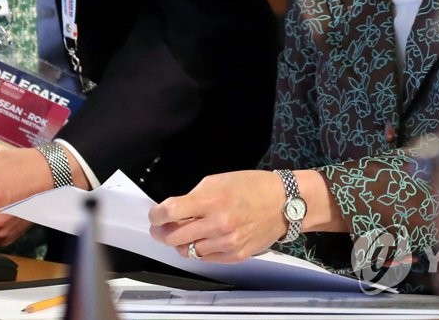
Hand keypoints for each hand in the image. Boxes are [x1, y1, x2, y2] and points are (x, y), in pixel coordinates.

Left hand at [148, 170, 288, 262]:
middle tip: (162, 227)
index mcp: (211, 200)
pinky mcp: (236, 256)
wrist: (284, 202)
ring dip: (181, 242)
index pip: (170, 212)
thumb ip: (194, 197)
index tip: (154, 214)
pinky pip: (206, 258)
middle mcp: (218, 224)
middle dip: (162, 231)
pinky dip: (200, 250)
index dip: (156, 215)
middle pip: (173, 236)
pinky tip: (203, 239)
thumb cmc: (251, 186)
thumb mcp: (218, 180)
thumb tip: (173, 210)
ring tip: (184, 233)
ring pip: (187, 251)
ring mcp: (227, 243)